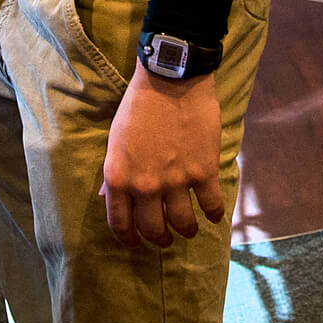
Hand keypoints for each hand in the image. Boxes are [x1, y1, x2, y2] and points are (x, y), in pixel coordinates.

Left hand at [101, 68, 224, 248]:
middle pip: (153, 229)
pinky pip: (211, 205)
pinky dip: (215, 214)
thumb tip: (107, 198)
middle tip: (165, 238)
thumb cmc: (139, 106)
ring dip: (187, 231)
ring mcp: (176, 180)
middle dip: (159, 239)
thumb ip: (114, 173)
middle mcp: (146, 185)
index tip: (136, 243)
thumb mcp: (116, 140)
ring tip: (189, 229)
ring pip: (183, 224)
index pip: (120, 224)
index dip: (128, 239)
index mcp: (119, 177)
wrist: (171, 80)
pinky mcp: (204, 171)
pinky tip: (214, 214)